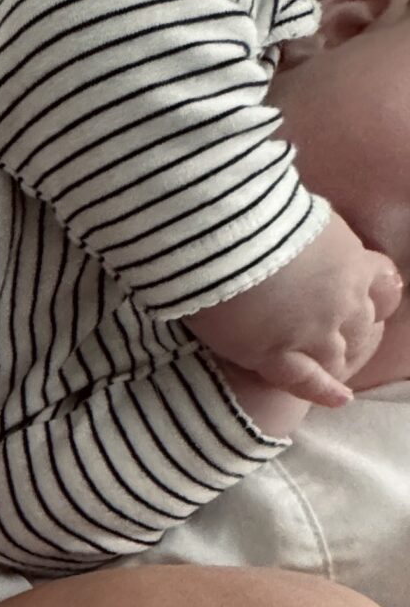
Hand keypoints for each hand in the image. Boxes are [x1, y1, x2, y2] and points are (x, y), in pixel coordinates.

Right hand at [185, 216, 403, 409]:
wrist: (224, 232)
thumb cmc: (255, 208)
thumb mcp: (299, 209)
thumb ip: (308, 233)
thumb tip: (297, 230)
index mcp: (350, 261)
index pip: (382, 283)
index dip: (375, 292)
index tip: (367, 295)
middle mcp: (341, 301)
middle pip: (362, 325)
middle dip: (354, 331)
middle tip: (338, 334)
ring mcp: (311, 332)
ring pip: (337, 355)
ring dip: (337, 359)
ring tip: (333, 367)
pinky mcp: (275, 355)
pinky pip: (305, 382)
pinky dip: (323, 391)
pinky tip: (339, 398)